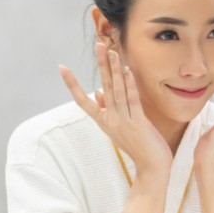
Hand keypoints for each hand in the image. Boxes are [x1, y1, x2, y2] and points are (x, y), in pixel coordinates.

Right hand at [60, 43, 171, 172]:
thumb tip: (97, 92)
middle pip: (103, 87)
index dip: (72, 84)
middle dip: (101, 65)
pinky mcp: (138, 123)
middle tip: (98, 45)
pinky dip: (130, 86)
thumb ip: (107, 110)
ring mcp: (124, 121)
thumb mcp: (118, 128)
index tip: (61, 68)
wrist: (151, 167)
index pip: (82, 99)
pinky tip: (128, 72)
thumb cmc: (137, 146)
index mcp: (104, 121)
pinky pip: (133, 101)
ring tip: (112, 51)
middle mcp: (110, 120)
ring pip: (117, 91)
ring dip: (114, 70)